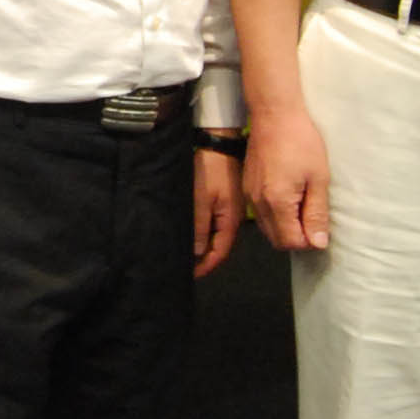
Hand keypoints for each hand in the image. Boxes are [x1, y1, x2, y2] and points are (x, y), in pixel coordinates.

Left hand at [190, 148, 241, 277]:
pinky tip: (193, 231)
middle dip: (204, 258)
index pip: (220, 253)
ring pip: (216, 234)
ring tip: (187, 252)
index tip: (191, 275)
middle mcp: (233, 218)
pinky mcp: (224, 200)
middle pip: (220, 246)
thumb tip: (197, 253)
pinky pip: (215, 222)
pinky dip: (204, 231)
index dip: (206, 266)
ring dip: (203, 245)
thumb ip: (199, 228)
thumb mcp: (201, 201)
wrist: (218, 143)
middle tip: (186, 266)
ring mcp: (229, 208)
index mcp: (231, 221)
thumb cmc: (211, 169)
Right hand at [244, 106, 331, 252]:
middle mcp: (258, 204)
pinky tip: (289, 197)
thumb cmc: (300, 141)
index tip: (321, 226)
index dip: (309, 241)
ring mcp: (250, 196)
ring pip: (267, 229)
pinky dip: (275, 216)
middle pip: (277, 240)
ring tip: (303, 205)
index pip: (291, 242)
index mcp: (277, 203)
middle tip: (314, 217)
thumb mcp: (318, 178)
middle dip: (297, 237)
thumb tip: (318, 243)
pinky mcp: (247, 187)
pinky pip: (260, 214)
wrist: (274, 115)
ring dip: (285, 227)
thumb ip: (317, 213)